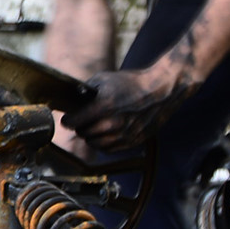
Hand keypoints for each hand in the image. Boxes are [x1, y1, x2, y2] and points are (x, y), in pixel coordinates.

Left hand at [61, 60, 200, 151]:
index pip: (74, 122)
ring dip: (91, 136)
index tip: (67, 118)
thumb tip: (70, 99)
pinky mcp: (133, 141)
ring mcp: (124, 134)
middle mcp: (113, 123)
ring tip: (93, 127)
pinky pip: (109, 149)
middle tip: (81, 121)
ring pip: (95, 144)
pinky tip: (105, 134)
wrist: (162, 90)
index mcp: (103, 106)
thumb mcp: (104, 79)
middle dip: (79, 126)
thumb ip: (85, 91)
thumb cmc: (132, 83)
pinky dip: (104, 143)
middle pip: (83, 133)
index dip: (68, 120)